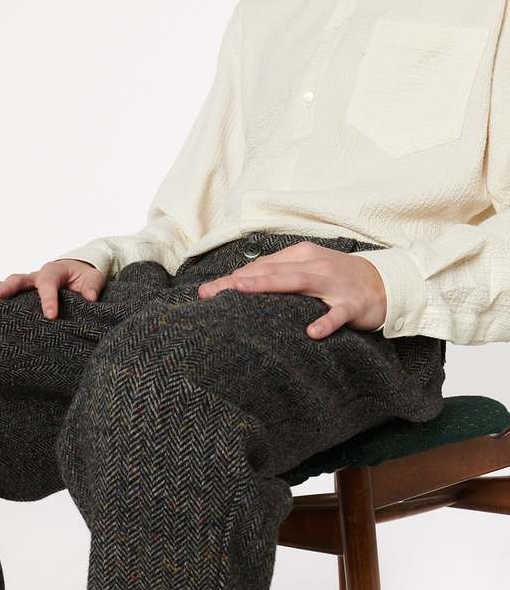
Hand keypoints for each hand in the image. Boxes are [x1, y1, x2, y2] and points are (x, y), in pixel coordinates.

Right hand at [0, 259, 105, 319]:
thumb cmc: (84, 277)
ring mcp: (24, 284)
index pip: (48, 284)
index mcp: (53, 271)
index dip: (49, 299)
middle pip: (16, 280)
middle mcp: (34, 275)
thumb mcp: (93, 280)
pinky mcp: (19, 293)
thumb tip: (91, 298)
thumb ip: (92, 287)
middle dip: (3, 290)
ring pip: (2, 286)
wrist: (78, 270)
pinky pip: (1, 294)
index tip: (51, 317)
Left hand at [196, 241, 387, 338]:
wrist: (384, 283)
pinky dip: (325, 322)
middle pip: (271, 272)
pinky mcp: (352, 304)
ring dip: (270, 286)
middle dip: (239, 281)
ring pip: (298, 282)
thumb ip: (279, 274)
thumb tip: (243, 281)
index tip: (206, 292)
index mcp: (300, 256)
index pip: (261, 266)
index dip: (233, 278)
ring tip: (243, 291)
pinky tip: (312, 333)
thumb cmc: (337, 278)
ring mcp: (333, 284)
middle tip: (212, 292)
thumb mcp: (308, 269)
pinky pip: (337, 314)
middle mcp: (313, 265)